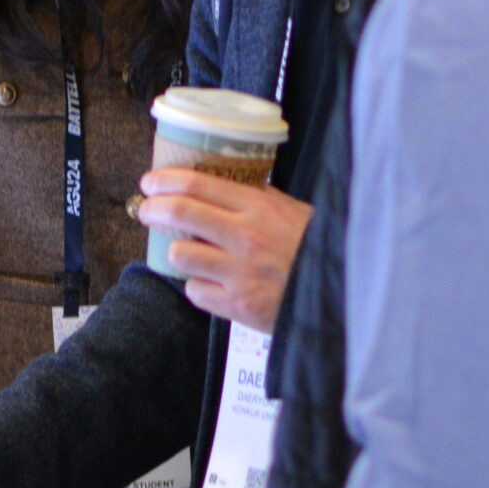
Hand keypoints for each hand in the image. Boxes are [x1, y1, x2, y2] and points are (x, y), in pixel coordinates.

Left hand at [137, 170, 310, 333]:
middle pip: (180, 213)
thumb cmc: (321, 251)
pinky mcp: (237, 306)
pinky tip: (211, 283)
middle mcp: (245, 237)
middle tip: (145, 209)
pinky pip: (195, 291)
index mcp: (259, 208)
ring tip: (188, 252)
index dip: (166, 181)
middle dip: (152, 208)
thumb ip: (261, 200)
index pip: (198, 184)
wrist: (343, 295)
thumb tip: (228, 186)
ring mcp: (239, 272)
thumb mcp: (296, 213)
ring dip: (178, 252)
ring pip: (180, 254)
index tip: (151, 182)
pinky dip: (199, 287)